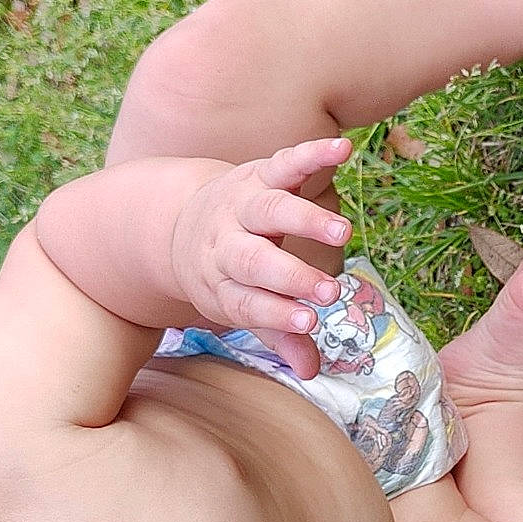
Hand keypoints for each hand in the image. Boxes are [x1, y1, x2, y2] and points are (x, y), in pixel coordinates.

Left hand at [170, 138, 353, 379]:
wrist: (179, 223)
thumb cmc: (224, 274)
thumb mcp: (239, 306)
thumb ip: (278, 333)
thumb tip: (312, 372)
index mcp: (219, 283)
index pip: (247, 302)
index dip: (277, 312)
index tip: (309, 321)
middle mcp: (225, 244)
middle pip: (254, 259)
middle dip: (290, 275)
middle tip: (328, 291)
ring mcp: (241, 206)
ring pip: (270, 210)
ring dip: (306, 220)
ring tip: (343, 232)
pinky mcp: (257, 174)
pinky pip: (285, 162)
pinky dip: (313, 154)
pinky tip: (344, 150)